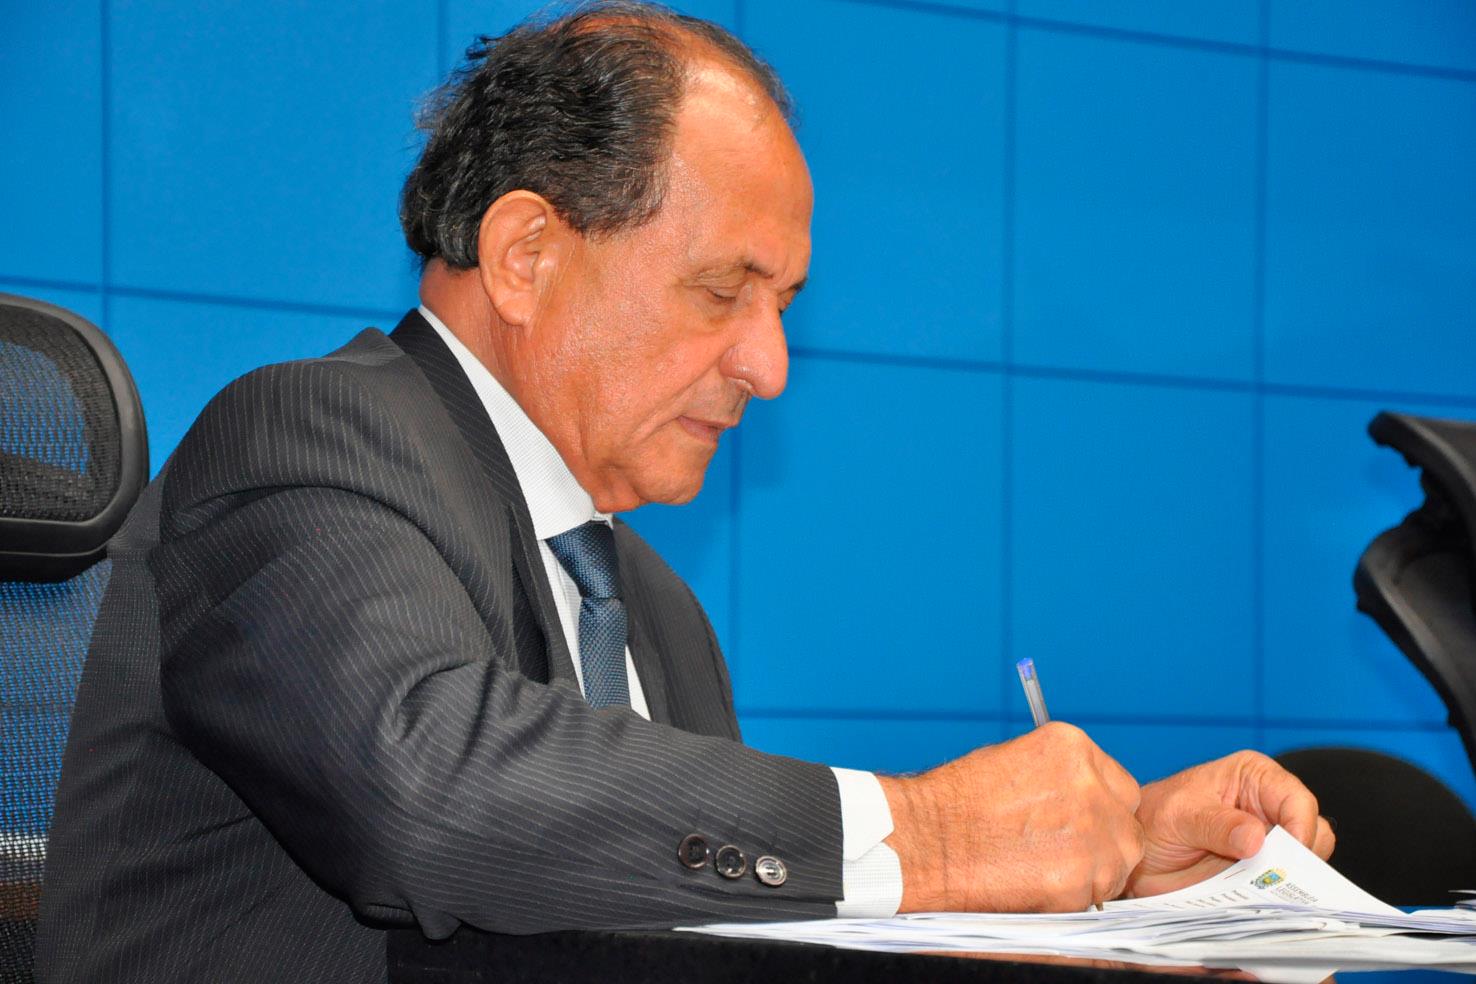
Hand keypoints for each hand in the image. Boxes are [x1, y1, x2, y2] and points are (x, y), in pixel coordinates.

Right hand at [880, 722, 1144, 912]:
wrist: (925, 840)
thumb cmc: (956, 802)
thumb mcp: (1014, 760)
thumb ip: (1060, 776)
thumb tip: (1083, 795)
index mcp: (1074, 748)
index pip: (1119, 785)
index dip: (1101, 809)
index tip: (1080, 823)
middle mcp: (1091, 786)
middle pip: (1128, 823)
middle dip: (1105, 840)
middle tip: (1066, 851)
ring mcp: (1091, 833)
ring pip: (1119, 862)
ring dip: (1094, 871)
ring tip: (1045, 868)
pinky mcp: (1079, 878)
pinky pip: (1096, 894)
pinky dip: (1074, 896)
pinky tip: (1036, 883)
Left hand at [1125, 750, 1335, 897]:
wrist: (1138, 854)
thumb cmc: (1154, 819)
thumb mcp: (1178, 817)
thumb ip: (1215, 825)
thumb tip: (1256, 838)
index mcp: (1254, 776)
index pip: (1297, 800)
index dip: (1300, 829)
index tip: (1288, 857)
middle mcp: (1270, 806)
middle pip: (1313, 836)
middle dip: (1299, 863)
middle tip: (1276, 884)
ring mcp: (1271, 841)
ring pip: (1307, 867)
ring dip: (1290, 884)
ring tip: (1265, 898)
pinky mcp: (1266, 871)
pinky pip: (1288, 888)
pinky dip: (1279, 899)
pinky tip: (1259, 906)